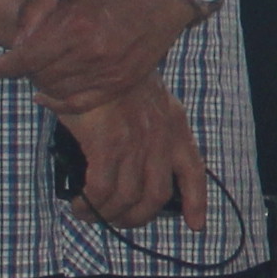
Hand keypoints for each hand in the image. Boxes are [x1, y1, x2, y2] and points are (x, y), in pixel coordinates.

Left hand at [0, 0, 194, 110]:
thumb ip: (36, 10)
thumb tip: (18, 44)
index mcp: (76, 22)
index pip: (27, 58)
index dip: (5, 66)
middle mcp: (93, 51)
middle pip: (40, 75)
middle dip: (26, 69)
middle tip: (25, 59)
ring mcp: (111, 70)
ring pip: (58, 91)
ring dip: (43, 82)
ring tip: (42, 68)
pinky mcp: (123, 82)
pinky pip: (82, 104)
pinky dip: (60, 104)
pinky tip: (48, 96)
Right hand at [54, 81, 212, 232]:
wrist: (90, 53)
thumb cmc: (112, 77)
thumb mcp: (149, 97)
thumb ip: (154, 126)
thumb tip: (141, 162)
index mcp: (174, 125)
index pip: (194, 170)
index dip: (196, 201)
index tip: (196, 224)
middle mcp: (161, 138)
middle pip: (156, 196)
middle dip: (135, 217)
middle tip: (116, 219)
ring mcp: (136, 142)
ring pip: (127, 199)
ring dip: (107, 215)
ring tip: (89, 213)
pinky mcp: (108, 144)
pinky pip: (102, 191)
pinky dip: (90, 205)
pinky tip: (80, 204)